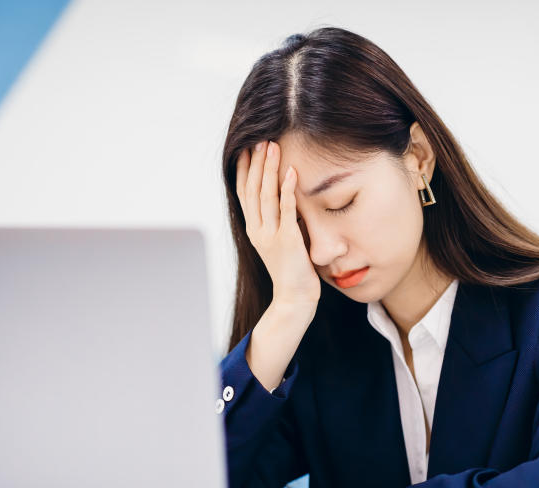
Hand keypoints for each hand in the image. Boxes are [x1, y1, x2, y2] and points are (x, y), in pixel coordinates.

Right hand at [235, 140, 320, 308]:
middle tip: (260, 139)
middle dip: (256, 162)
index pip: (244, 193)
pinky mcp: (288, 240)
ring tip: (272, 147)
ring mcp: (271, 235)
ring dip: (269, 169)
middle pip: (252, 189)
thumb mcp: (278, 240)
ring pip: (266, 195)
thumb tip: (283, 196)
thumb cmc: (291, 269)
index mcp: (253, 229)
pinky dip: (288, 190)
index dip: (245, 169)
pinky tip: (292, 172)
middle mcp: (258, 230)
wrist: (294, 297)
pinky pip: (287, 210)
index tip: (248, 148)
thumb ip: (277, 220)